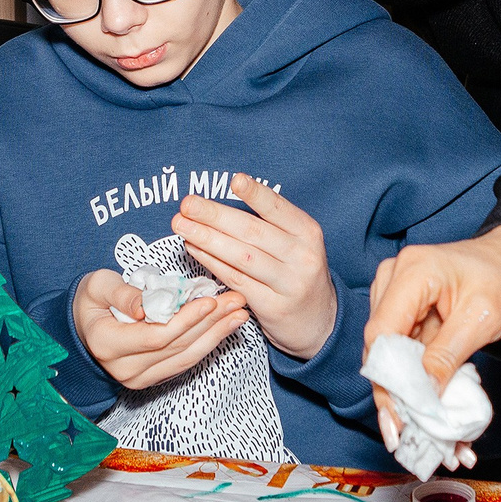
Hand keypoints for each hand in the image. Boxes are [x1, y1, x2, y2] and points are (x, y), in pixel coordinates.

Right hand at [73, 270, 250, 389]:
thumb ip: (121, 293)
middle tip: (236, 301)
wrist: (80, 331)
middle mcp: (125, 368)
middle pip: (177, 347)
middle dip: (210, 323)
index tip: (210, 301)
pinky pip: (184, 363)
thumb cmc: (90, 303)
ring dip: (216, 335)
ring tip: (238, 314)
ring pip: (185, 358)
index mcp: (108, 344)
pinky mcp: (151, 379)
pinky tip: (223, 329)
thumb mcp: (97, 286)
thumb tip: (145, 306)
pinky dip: (206, 345)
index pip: (156, 336)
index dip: (186, 320)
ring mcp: (138, 378)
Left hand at [172, 174, 336, 360]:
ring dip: (207, 239)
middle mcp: (302, 257)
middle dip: (216, 216)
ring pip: (241, 257)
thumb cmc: (297, 271)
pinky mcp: (272, 307)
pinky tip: (194, 248)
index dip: (256, 194)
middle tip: (188, 204)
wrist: (319, 321)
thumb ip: (270, 224)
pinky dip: (212, 262)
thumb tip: (220, 204)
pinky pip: (236, 280)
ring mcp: (288, 284)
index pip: (279, 209)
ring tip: (182, 225)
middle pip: (253, 232)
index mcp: (308, 233)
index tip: (234, 180)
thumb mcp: (297, 243)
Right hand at [362, 225, 500, 451]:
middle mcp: (394, 281)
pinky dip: (418, 384)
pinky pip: (405, 354)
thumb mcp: (483, 319)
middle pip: (381, 349)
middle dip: (395, 396)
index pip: (382, 333)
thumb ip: (447, 354)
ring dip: (407, 396)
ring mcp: (397, 297)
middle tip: (406, 439)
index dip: (386, 381)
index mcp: (411, 272)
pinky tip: (431, 415)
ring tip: (425, 436)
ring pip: (390, 357)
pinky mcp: (407, 313)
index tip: (398, 420)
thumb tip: (424, 394)